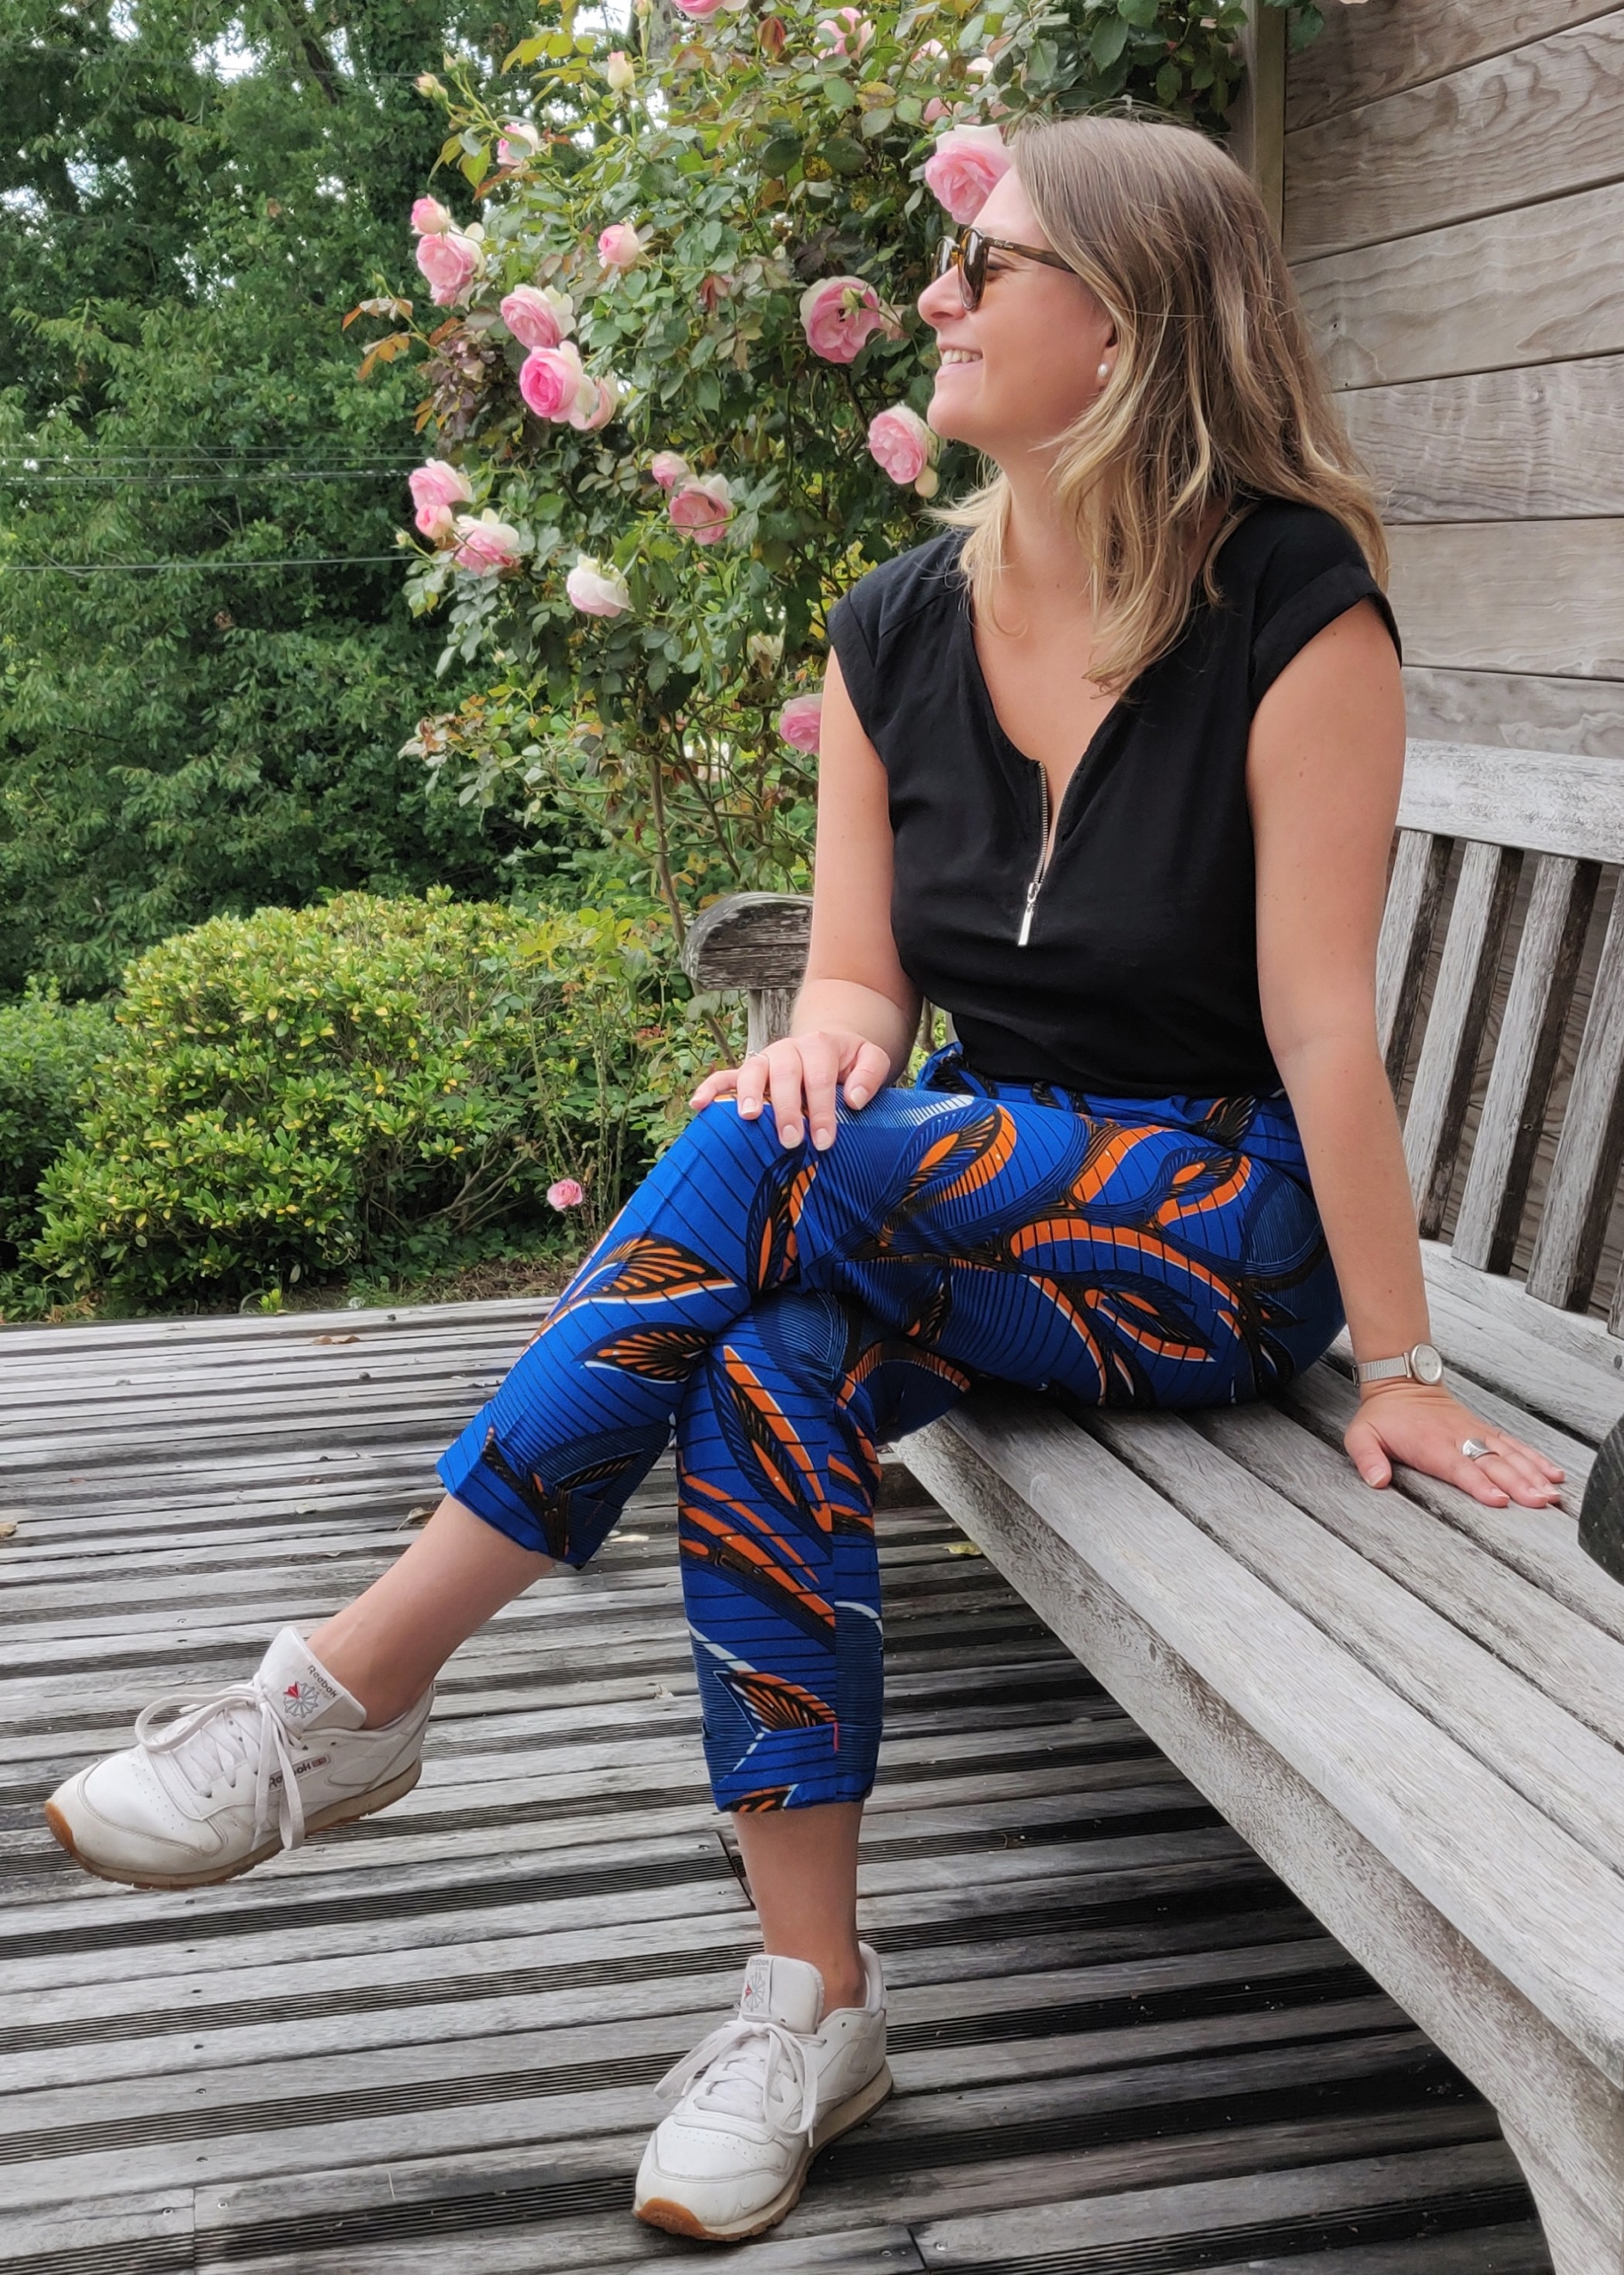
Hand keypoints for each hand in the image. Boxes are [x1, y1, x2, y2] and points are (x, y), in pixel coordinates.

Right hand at [689, 1028, 893, 1149]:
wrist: (827, 1042)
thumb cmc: (848, 1061)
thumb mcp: (870, 1058)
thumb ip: (870, 1074)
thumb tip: (853, 1100)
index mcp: (819, 1046)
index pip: (820, 1078)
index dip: (821, 1109)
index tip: (824, 1141)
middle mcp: (788, 1049)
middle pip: (785, 1075)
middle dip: (787, 1109)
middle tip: (790, 1141)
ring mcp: (765, 1059)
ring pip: (752, 1071)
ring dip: (748, 1095)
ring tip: (748, 1119)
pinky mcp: (749, 1070)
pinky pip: (725, 1076)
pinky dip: (711, 1088)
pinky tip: (699, 1105)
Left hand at [1344, 1381, 1563, 1508]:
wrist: (1401, 1380)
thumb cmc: (1384, 1415)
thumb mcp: (1361, 1435)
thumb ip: (1367, 1458)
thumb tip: (1376, 1480)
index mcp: (1431, 1444)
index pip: (1459, 1467)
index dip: (1479, 1484)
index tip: (1499, 1499)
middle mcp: (1459, 1438)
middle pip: (1493, 1464)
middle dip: (1519, 1484)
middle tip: (1540, 1502)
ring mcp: (1475, 1433)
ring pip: (1510, 1455)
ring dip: (1533, 1474)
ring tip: (1553, 1494)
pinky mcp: (1485, 1431)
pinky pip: (1514, 1444)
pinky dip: (1535, 1458)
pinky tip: (1553, 1473)